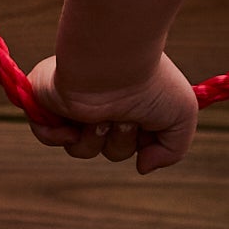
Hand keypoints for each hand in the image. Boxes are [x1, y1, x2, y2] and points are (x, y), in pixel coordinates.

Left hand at [26, 52, 197, 173]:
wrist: (114, 61)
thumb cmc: (151, 82)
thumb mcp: (183, 117)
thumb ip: (172, 151)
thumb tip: (142, 167)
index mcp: (131, 103)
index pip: (132, 141)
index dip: (140, 143)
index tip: (146, 127)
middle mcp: (104, 103)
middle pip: (110, 149)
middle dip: (120, 141)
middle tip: (124, 117)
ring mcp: (75, 102)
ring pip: (80, 149)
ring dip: (94, 139)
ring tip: (101, 115)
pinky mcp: (48, 99)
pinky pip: (46, 134)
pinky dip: (58, 136)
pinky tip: (74, 122)